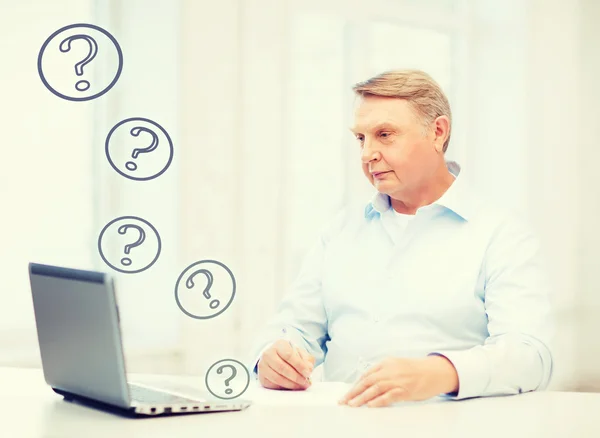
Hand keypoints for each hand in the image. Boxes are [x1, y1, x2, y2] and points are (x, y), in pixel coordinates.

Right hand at [257, 339, 314, 389]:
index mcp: (279, 345)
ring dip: (291, 384)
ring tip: (301, 386)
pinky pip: (273, 385)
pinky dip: (284, 387)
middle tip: (305, 382)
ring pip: (277, 378)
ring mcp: (263, 366)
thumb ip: (306, 360)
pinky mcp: (262, 377)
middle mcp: (268, 354)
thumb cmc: (289, 355)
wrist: (276, 357)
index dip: (299, 365)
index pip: (288, 355)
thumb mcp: (300, 353)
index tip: (307, 373)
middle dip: (296, 377)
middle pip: (282, 368)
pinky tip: (292, 387)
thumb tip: (308, 370)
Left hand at [339, 355, 458, 407]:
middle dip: (353, 392)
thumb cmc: (416, 370)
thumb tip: (369, 384)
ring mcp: (397, 380)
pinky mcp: (405, 390)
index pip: (366, 375)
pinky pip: (388, 396)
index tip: (347, 393)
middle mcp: (389, 370)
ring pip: (375, 389)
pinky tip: (370, 405)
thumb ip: (384, 372)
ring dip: (361, 398)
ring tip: (352, 405)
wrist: (435, 371)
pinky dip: (378, 401)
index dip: (355, 385)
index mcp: (386, 363)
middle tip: (344, 401)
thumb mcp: (397, 366)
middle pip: (367, 382)